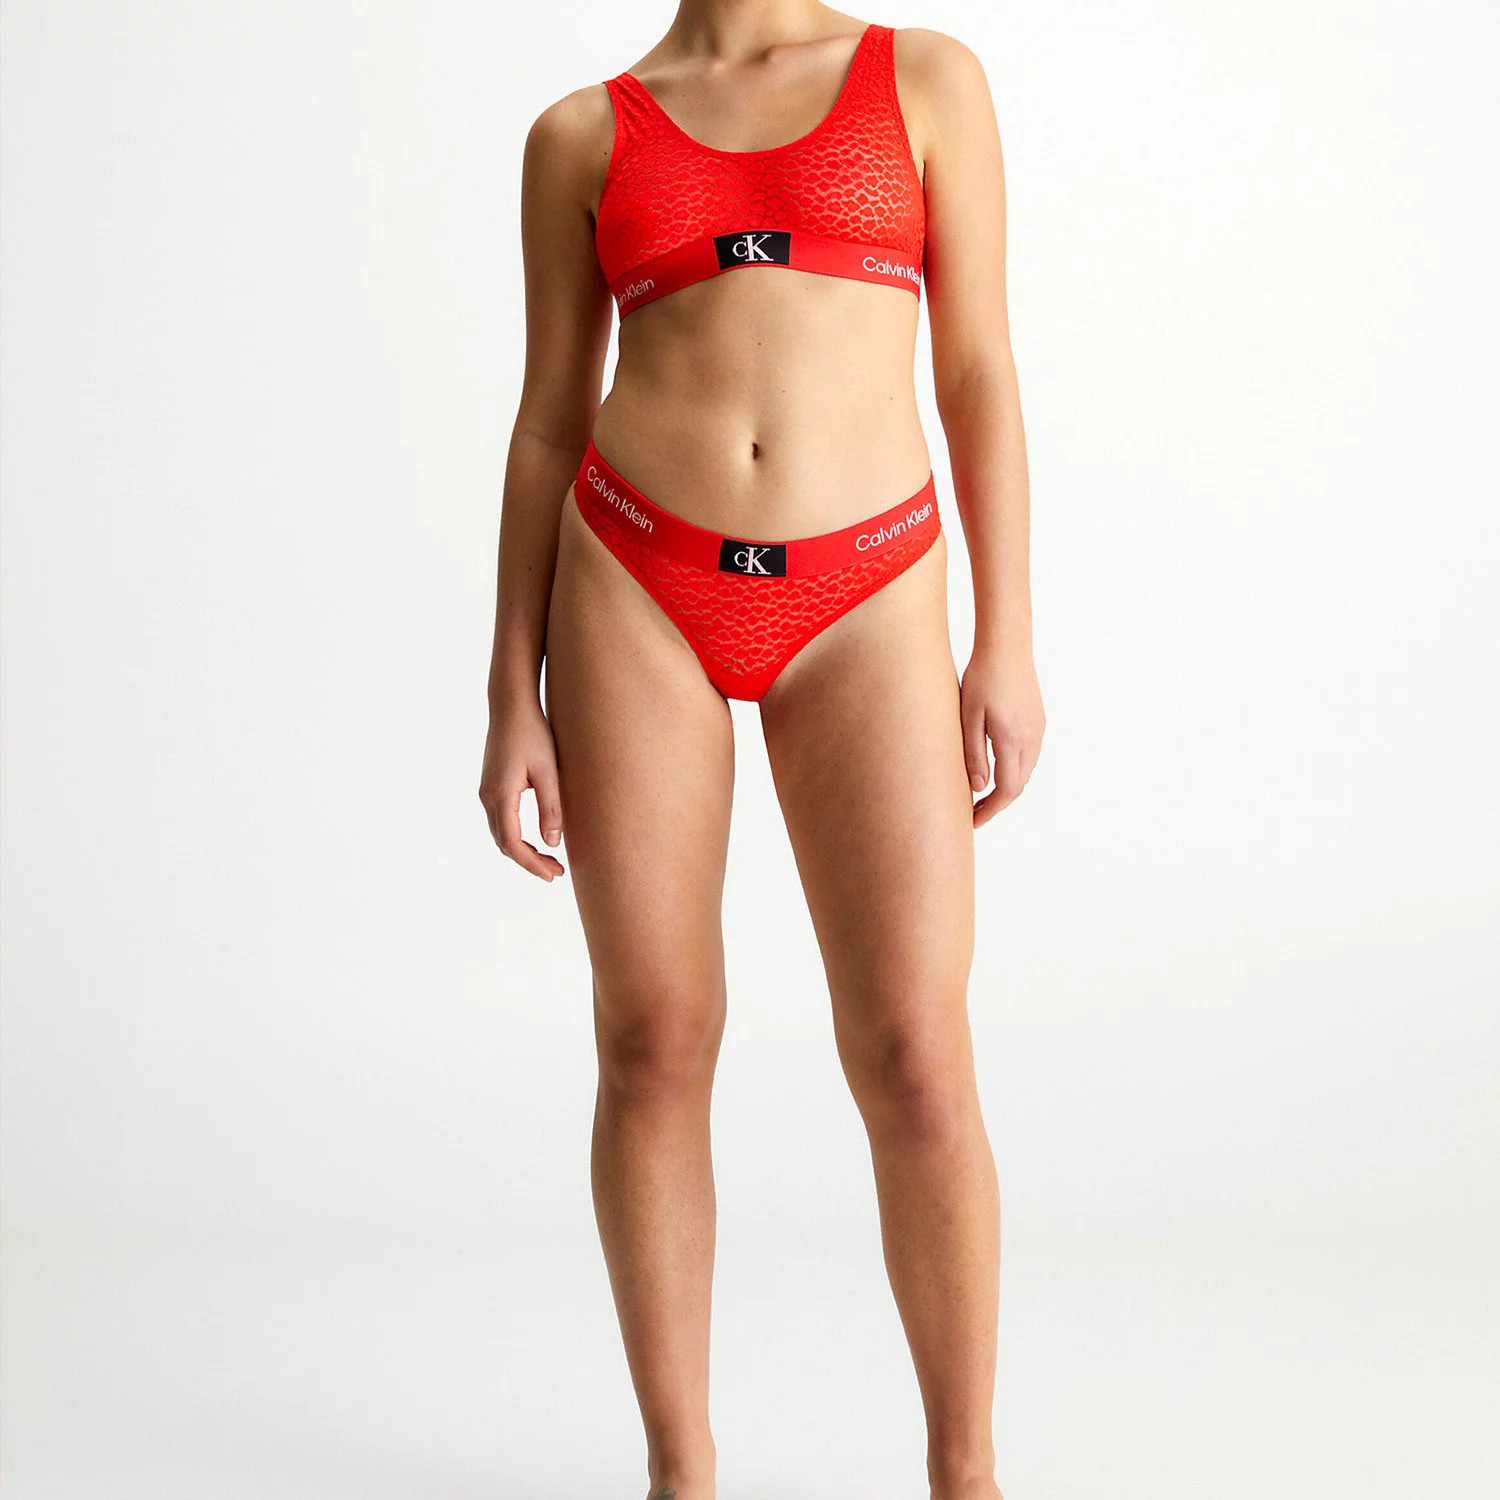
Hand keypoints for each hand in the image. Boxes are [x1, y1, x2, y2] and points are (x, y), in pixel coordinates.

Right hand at [478, 696, 565, 880]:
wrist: (511, 705)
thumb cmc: (533, 733)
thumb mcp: (549, 772)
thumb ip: (551, 808)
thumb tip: (553, 843)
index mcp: (500, 795)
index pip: (513, 843)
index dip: (532, 864)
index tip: (553, 874)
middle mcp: (487, 797)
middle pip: (504, 844)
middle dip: (529, 862)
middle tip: (556, 872)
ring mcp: (485, 792)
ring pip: (500, 834)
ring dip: (522, 851)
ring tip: (550, 860)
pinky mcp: (490, 786)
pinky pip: (500, 821)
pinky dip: (516, 837)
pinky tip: (535, 839)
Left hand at [960, 644, 1044, 826]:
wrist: (1008, 645)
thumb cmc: (982, 677)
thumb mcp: (969, 717)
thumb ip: (973, 754)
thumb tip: (979, 788)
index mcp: (1013, 741)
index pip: (1006, 791)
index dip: (990, 811)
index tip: (972, 822)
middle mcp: (1032, 739)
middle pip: (1018, 785)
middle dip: (996, 803)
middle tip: (972, 812)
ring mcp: (1038, 730)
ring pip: (1024, 772)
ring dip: (1005, 787)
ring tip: (980, 795)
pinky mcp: (1038, 721)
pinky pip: (1028, 756)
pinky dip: (1013, 770)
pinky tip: (995, 768)